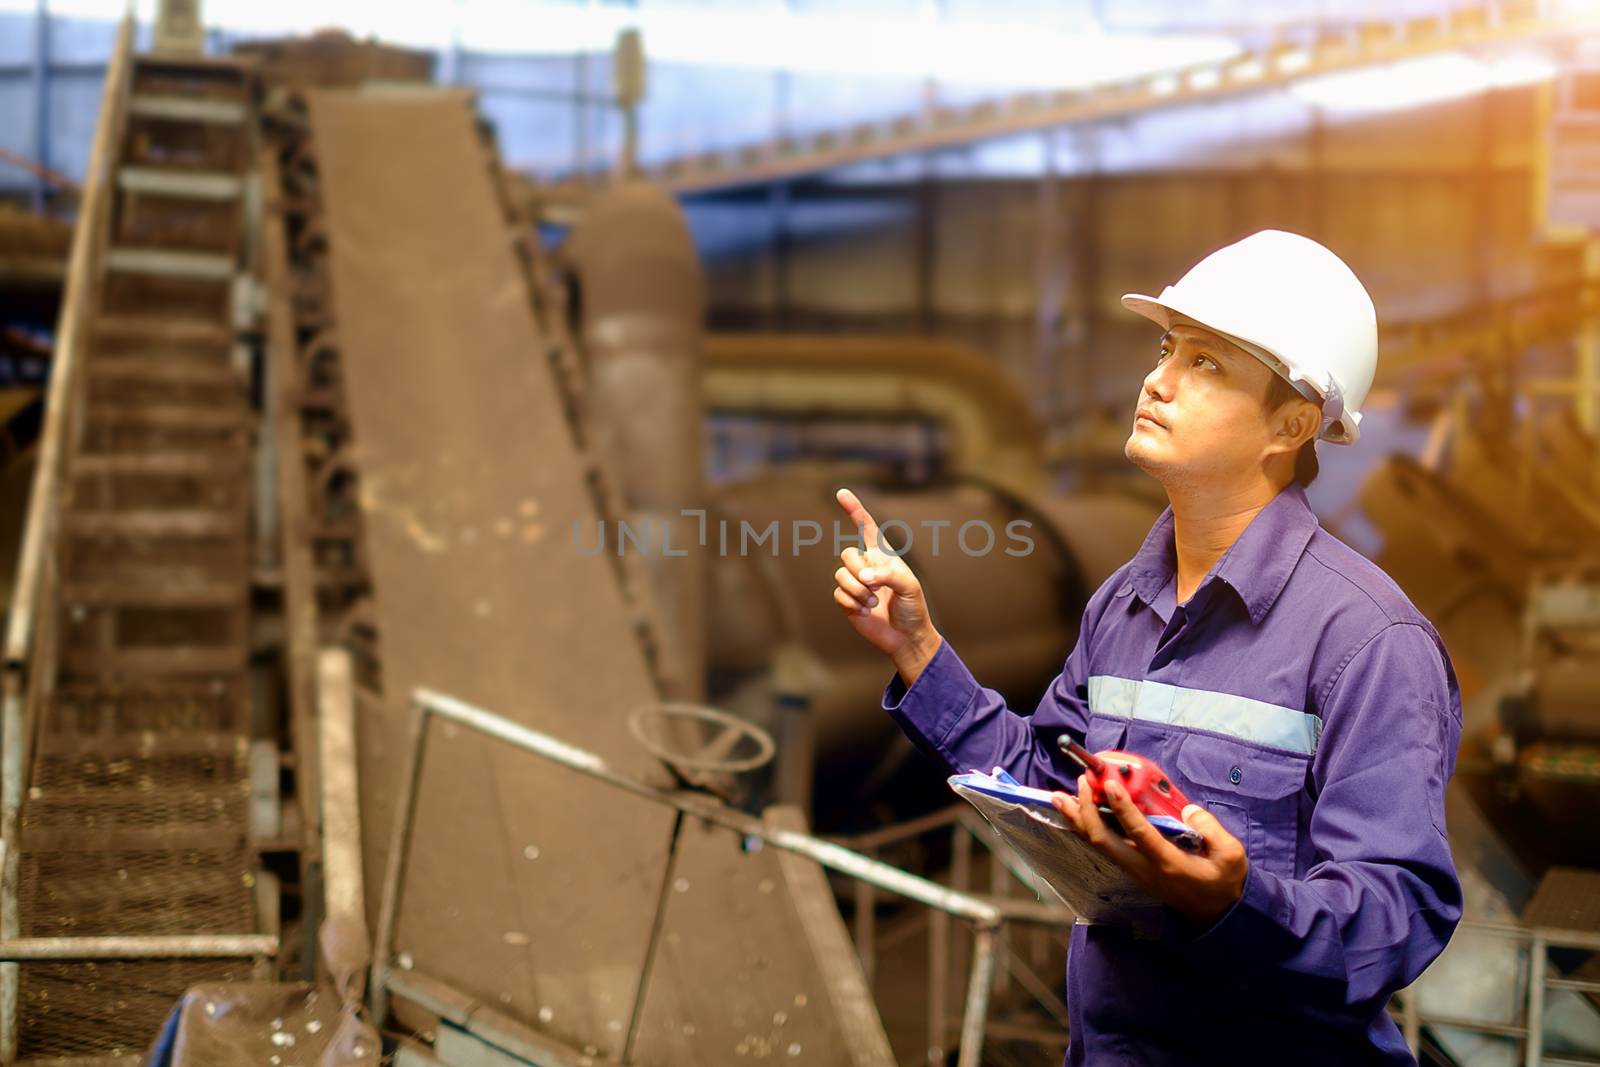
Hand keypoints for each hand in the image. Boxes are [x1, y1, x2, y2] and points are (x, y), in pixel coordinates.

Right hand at [832, 487, 939, 680]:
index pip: (866, 528)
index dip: (854, 510)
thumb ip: (888, 575)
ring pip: (841, 574)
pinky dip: (852, 602)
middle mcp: (867, 566)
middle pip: (847, 553)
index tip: (841, 493)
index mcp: (883, 556)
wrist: (906, 637)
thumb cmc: (913, 608)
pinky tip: (865, 611)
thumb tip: (863, 577)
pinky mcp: (847, 601)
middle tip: (875, 586)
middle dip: (859, 570)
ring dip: (858, 590)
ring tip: (873, 602)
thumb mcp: (910, 587)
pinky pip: (838, 593)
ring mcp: (855, 584)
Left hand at [1050, 774, 1247, 925]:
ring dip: (1078, 820)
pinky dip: (1087, 829)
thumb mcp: (1230, 854)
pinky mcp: (1132, 871)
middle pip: (1104, 842)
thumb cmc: (1224, 880)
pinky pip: (1104, 848)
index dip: (1123, 808)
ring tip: (1060, 797)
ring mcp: (1135, 872)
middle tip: (1079, 784)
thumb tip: (1187, 809)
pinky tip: (1076, 814)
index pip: (1139, 833)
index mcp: (1169, 863)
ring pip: (1098, 846)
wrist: (1218, 914)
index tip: (1112, 784)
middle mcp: (1144, 870)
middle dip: (1086, 812)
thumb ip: (1210, 829)